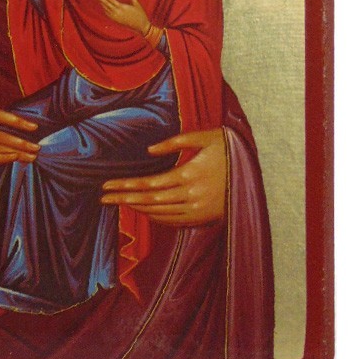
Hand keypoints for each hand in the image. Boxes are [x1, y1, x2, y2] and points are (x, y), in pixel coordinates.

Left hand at [94, 0, 149, 34]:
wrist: (141, 26)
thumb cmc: (140, 14)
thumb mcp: (136, 4)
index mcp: (122, 7)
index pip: (111, 0)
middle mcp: (118, 13)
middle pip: (106, 4)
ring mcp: (116, 17)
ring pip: (106, 9)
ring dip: (102, 3)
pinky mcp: (116, 21)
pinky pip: (108, 14)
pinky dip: (105, 9)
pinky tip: (103, 6)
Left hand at [100, 128, 226, 224]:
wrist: (255, 170)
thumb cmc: (227, 147)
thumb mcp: (206, 136)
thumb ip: (177, 141)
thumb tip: (150, 150)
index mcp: (190, 174)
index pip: (150, 184)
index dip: (126, 186)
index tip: (107, 185)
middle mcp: (193, 195)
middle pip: (151, 200)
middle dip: (124, 199)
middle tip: (103, 198)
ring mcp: (199, 210)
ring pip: (161, 213)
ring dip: (137, 209)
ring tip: (118, 203)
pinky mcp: (205, 218)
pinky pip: (175, 222)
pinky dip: (156, 218)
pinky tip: (143, 212)